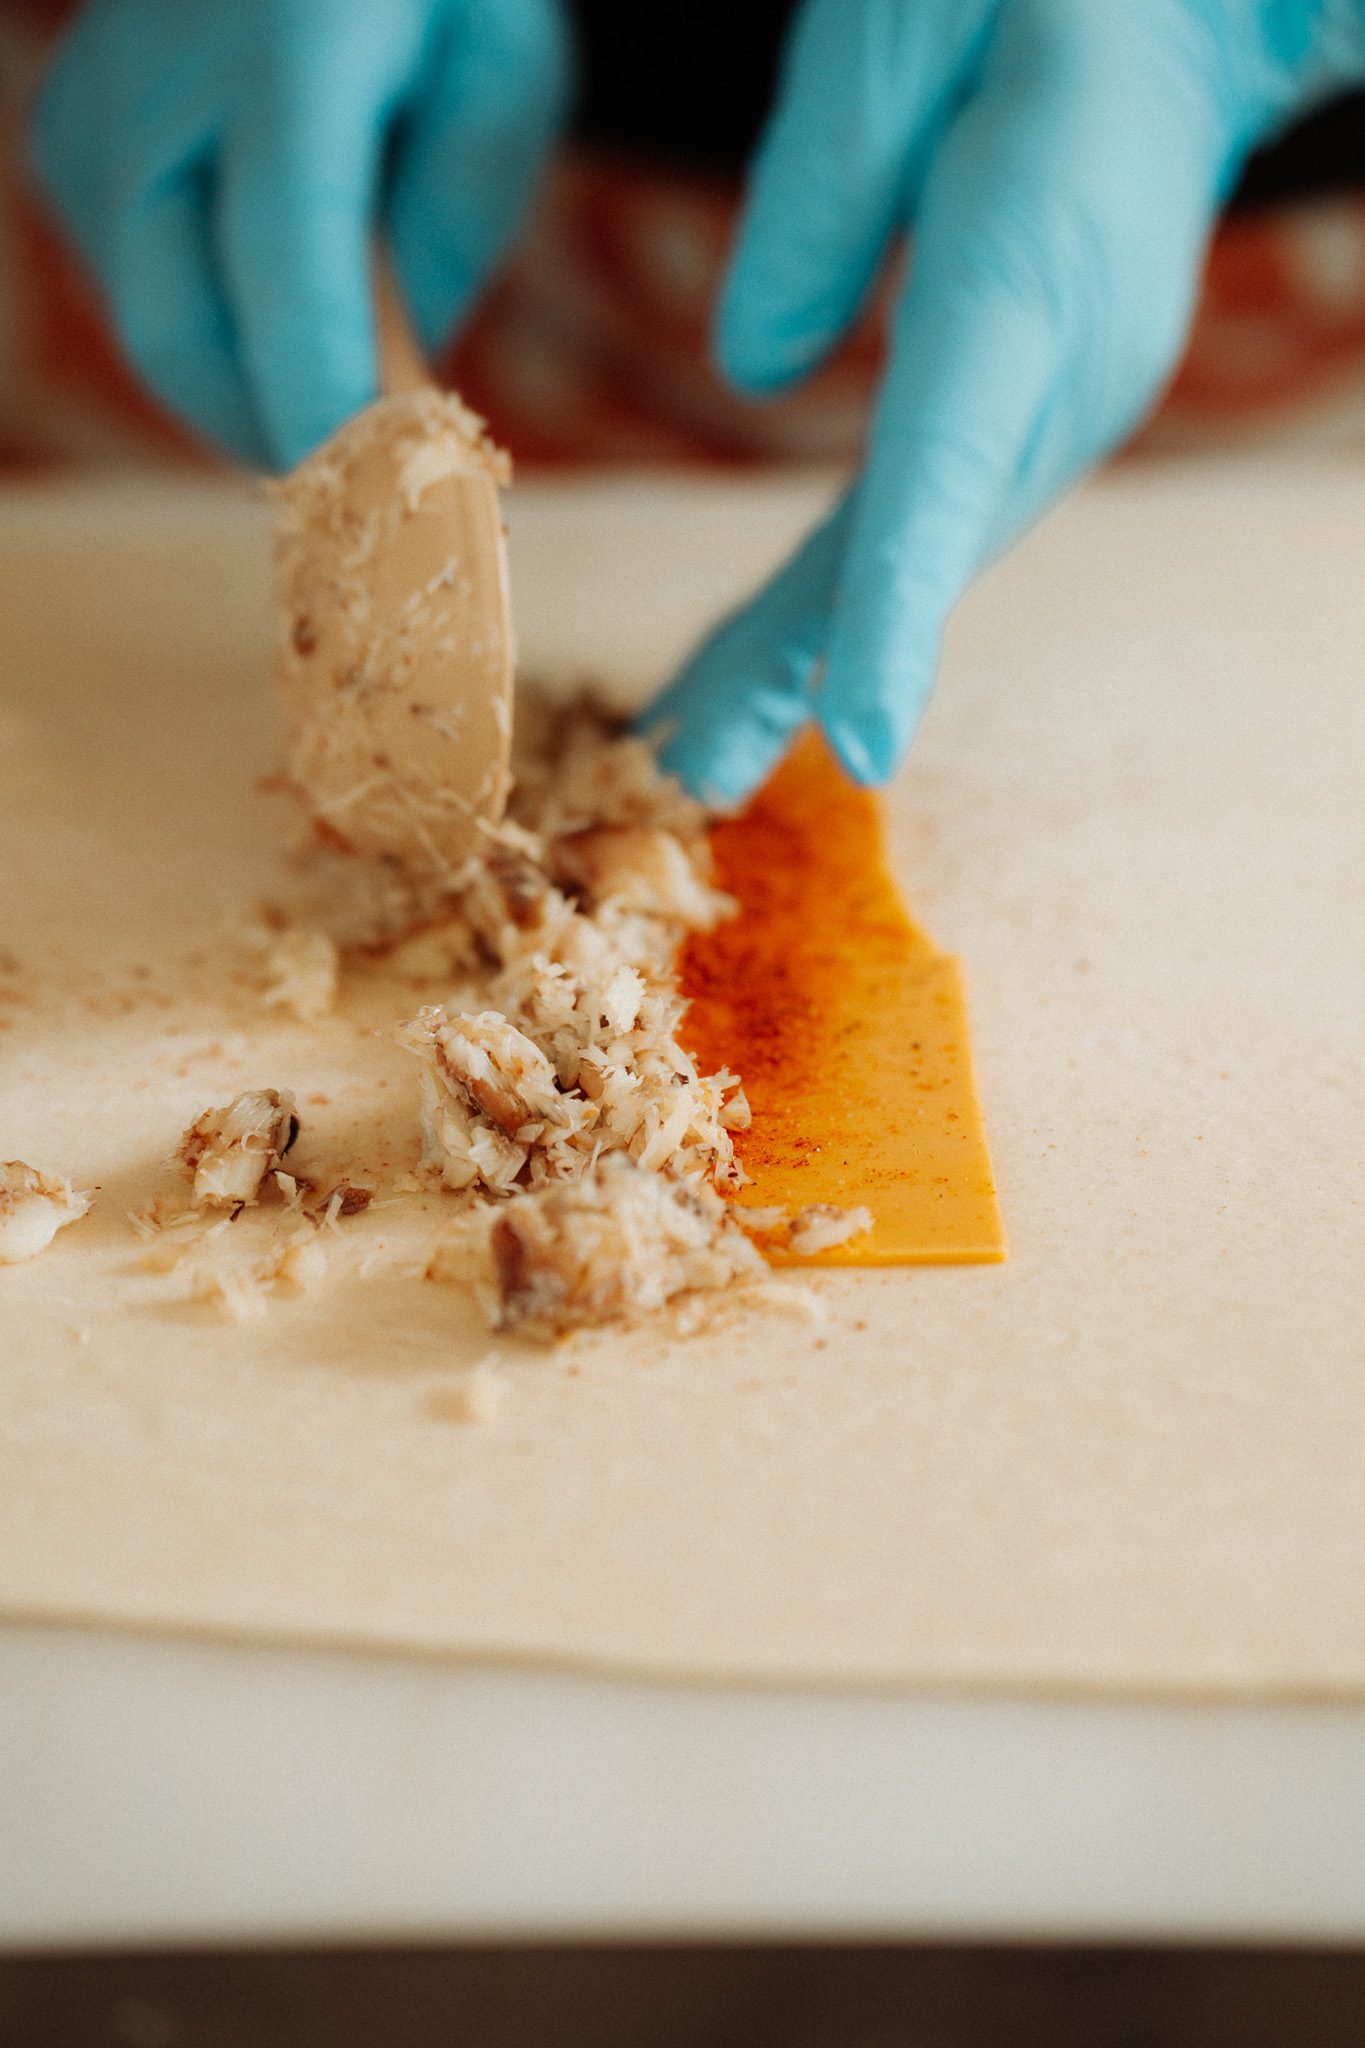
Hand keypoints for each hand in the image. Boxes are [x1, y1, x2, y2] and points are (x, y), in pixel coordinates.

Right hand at [29, 0, 571, 468]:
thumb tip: (390, 380)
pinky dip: (214, 333)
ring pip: (157, 338)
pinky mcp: (66, 150)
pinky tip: (270, 286)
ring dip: (249, 381)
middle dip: (275, 430)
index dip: (319, 395)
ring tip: (334, 339)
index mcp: (286, 44)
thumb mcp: (506, 75)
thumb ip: (458, 222)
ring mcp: (91, 118)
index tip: (368, 493)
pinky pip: (138, 301)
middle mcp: (155, 80)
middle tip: (366, 471)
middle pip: (183, 338)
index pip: (285, 260)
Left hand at [646, 0, 1364, 802]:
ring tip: (698, 748)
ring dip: (806, 652)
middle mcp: (1057, 374)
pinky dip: (844, 597)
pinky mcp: (1031, 411)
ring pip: (915, 550)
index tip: (856, 744)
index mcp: (1027, 269)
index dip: (893, 611)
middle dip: (800, 670)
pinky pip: (923, 520)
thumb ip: (827, 180)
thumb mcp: (912, 19)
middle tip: (687, 780)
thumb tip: (755, 368)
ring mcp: (1055, 405)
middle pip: (913, 546)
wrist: (1192, 11)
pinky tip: (773, 658)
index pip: (945, 463)